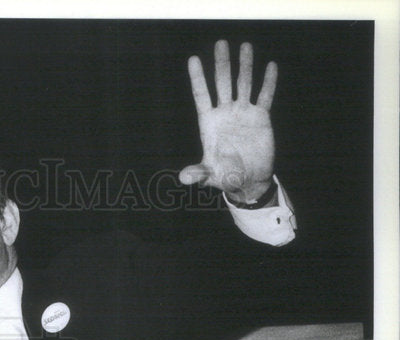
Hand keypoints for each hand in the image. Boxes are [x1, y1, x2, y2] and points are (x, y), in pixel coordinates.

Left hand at [180, 40, 276, 202]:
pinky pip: (265, 96)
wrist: (248, 180)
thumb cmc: (225, 178)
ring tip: (244, 46)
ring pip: (243, 84)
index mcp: (209, 124)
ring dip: (245, 66)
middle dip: (221, 64)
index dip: (197, 78)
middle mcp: (225, 114)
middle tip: (220, 44)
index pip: (201, 96)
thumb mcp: (210, 175)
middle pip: (222, 83)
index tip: (193, 59)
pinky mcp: (260, 117)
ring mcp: (243, 113)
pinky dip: (268, 82)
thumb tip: (183, 178)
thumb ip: (198, 173)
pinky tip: (270, 66)